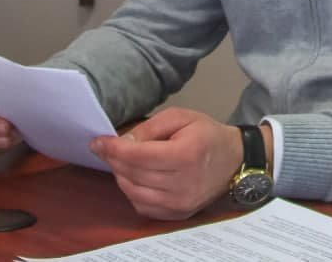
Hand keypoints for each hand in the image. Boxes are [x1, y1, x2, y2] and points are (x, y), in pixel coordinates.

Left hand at [89, 107, 242, 219]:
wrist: (234, 161)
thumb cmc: (206, 135)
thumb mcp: (180, 117)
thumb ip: (150, 126)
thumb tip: (123, 141)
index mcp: (185, 155)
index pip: (137, 156)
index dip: (113, 148)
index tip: (97, 141)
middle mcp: (182, 184)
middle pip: (132, 174)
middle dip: (113, 160)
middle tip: (106, 148)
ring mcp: (180, 203)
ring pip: (133, 193)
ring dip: (120, 176)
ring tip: (121, 161)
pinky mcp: (178, 214)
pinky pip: (142, 207)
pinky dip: (132, 192)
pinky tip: (134, 177)